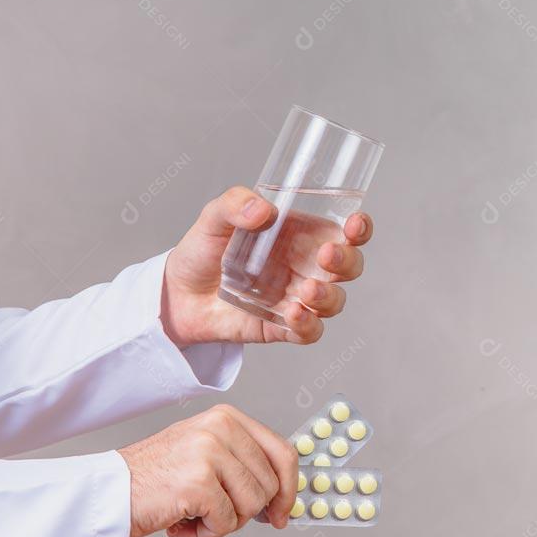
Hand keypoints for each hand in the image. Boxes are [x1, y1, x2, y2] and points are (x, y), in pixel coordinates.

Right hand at [118, 404, 297, 536]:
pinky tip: (181, 523)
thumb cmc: (155, 478)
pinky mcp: (199, 482)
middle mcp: (221, 427)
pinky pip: (227, 524)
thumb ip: (244, 462)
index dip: (289, 488)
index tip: (281, 512)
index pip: (283, 452)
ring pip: (252, 506)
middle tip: (212, 510)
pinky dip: (205, 534)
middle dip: (245, 511)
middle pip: (269, 486)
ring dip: (223, 522)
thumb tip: (282, 495)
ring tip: (193, 513)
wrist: (109, 492)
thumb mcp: (206, 452)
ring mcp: (209, 453)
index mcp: (227, 417)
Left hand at [161, 186, 373, 346]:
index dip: (359, 229)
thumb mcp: (214, 218)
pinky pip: (309, 331)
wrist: (177, 294)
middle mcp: (306, 267)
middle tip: (326, 256)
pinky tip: (294, 315)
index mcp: (302, 236)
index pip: (344, 231)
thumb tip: (262, 210)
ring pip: (335, 302)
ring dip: (329, 297)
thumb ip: (234, 204)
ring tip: (306, 292)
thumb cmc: (203, 251)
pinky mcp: (282, 327)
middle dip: (346, 263)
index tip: (355, 224)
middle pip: (348, 268)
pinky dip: (308, 326)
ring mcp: (297, 299)